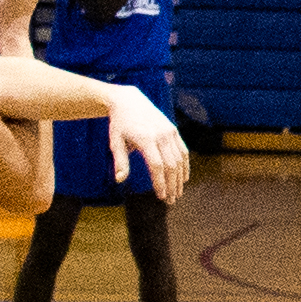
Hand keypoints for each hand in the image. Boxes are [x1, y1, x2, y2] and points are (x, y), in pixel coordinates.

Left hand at [107, 85, 193, 203]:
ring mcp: (170, 131)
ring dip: (180, 178)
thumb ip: (120, 161)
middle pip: (171, 165)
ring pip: (180, 159)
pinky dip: (185, 165)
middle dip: (172, 184)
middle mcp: (161, 135)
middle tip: (170, 200)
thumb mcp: (115, 142)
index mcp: (146, 139)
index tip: (161, 197)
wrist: (129, 101)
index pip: (157, 166)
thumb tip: (120, 180)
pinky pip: (183, 150)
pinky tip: (183, 177)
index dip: (160, 183)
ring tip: (178, 193)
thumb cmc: (119, 124)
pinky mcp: (174, 130)